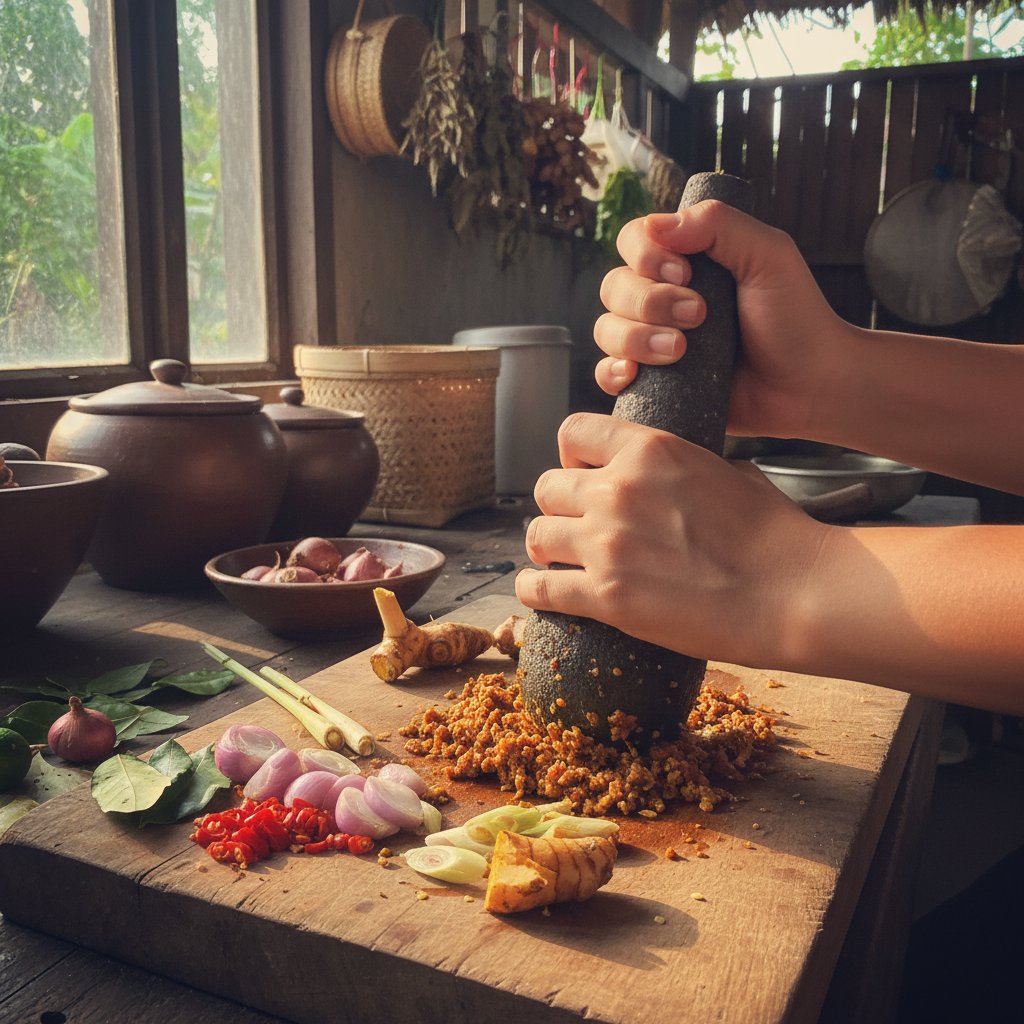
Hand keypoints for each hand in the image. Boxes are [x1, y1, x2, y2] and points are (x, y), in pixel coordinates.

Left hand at [515, 413, 826, 667]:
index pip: (572, 431)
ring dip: (546, 548)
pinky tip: (540, 592)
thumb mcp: (728, 472)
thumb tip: (672, 475)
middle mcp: (618, 489)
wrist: (794, 592)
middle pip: (547, 487)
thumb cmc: (774, 536)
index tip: (580, 476)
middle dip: (558, 507)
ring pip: (537, 534)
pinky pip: (538, 588)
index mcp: (649, 449)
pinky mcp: (606, 595)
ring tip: (558, 561)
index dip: (571, 456)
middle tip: (572, 527)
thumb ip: (683, 466)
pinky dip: (534, 591)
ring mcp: (607, 542)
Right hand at [594, 201, 851, 440]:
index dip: (645, 255)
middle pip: (614, 287)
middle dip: (649, 302)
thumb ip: (719, 225)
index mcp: (685, 261)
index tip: (685, 273)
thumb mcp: (768, 254)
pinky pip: (607, 374)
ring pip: (607, 329)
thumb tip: (657, 225)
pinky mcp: (653, 385)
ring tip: (681, 351)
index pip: (634, 241)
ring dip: (636, 338)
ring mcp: (654, 342)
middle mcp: (662, 299)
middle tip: (700, 315)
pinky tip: (634, 375)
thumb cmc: (795, 318)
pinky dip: (612, 371)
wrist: (809, 385)